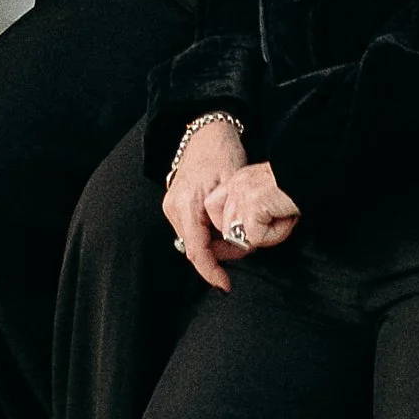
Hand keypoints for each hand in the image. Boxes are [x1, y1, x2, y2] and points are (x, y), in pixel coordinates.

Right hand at [164, 126, 298, 290]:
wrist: (207, 133)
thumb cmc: (222, 153)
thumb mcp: (233, 184)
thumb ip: (232, 216)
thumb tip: (235, 243)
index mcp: (186, 205)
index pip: (196, 251)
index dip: (211, 272)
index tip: (226, 285)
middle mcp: (174, 209)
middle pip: (195, 249)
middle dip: (219, 257)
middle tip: (245, 250)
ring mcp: (172, 207)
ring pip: (193, 241)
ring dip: (215, 246)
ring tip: (238, 236)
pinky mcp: (175, 206)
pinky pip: (192, 230)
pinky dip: (209, 235)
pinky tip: (225, 227)